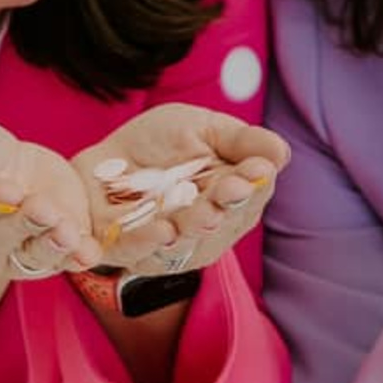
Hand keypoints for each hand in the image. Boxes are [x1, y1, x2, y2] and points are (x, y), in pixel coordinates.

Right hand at [0, 109, 102, 285]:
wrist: (2, 163)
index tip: (9, 188)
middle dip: (22, 224)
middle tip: (42, 208)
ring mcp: (7, 253)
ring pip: (27, 256)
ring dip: (50, 247)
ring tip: (68, 232)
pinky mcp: (44, 252)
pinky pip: (60, 261)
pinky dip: (76, 257)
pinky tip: (90, 251)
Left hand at [70, 103, 287, 281]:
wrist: (102, 161)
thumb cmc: (159, 144)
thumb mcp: (202, 128)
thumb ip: (240, 141)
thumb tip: (281, 153)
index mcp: (230, 198)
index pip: (250, 196)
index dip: (253, 185)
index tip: (256, 171)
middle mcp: (207, 229)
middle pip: (222, 222)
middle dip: (226, 205)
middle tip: (229, 188)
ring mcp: (170, 247)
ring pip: (186, 243)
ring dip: (195, 228)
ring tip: (201, 213)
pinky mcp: (129, 252)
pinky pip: (140, 253)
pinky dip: (151, 244)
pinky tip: (163, 230)